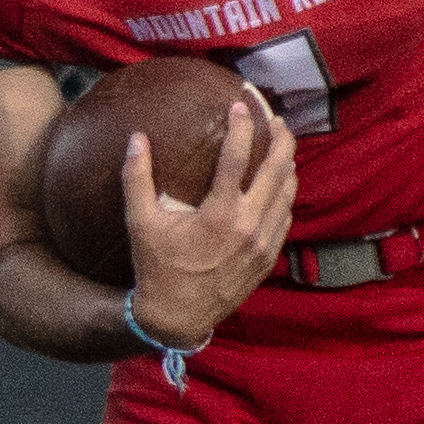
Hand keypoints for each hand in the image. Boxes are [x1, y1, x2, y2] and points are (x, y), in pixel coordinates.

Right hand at [123, 90, 295, 346]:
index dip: (242, 125)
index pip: (238, 157)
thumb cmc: (156, 269)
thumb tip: (136, 139)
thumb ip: (137, 178)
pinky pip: (286, 217)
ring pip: (288, 191)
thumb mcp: (140, 224)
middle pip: (278, 167)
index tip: (241, 105)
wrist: (177, 318)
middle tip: (275, 117)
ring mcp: (263, 243)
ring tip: (281, 144)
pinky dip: (285, 194)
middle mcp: (248, 226)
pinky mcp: (268, 257)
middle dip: (280, 136)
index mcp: (219, 214)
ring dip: (287, 163)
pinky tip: (279, 183)